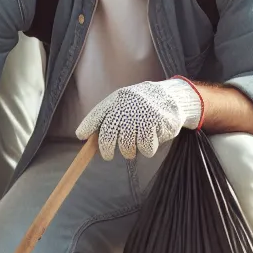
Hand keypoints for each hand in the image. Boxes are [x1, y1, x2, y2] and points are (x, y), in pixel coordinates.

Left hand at [77, 78, 203, 160]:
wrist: (170, 96)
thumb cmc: (139, 105)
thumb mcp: (121, 104)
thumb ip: (105, 117)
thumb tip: (84, 136)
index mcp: (116, 101)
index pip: (97, 115)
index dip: (87, 126)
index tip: (81, 137)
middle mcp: (126, 107)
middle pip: (108, 137)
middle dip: (106, 150)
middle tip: (108, 156)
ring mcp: (141, 115)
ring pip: (127, 146)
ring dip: (129, 151)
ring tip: (133, 146)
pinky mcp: (156, 124)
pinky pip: (146, 148)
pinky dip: (146, 150)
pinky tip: (150, 141)